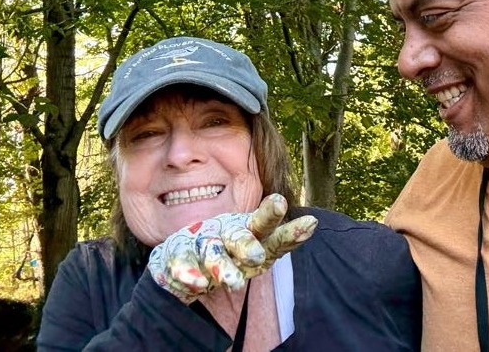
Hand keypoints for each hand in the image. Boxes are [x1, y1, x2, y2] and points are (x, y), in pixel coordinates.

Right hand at [147, 193, 317, 303]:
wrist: (185, 257)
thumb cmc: (232, 251)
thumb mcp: (261, 248)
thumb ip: (284, 239)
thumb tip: (313, 222)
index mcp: (245, 228)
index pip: (262, 223)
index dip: (271, 214)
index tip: (281, 202)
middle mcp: (223, 232)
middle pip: (235, 235)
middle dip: (245, 245)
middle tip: (256, 257)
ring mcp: (199, 243)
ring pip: (210, 253)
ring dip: (220, 266)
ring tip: (234, 283)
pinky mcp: (175, 255)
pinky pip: (180, 264)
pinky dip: (187, 274)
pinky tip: (196, 285)